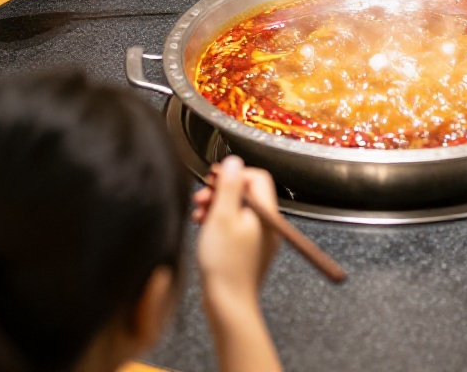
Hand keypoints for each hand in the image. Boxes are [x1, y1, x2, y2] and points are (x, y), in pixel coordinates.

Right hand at [194, 156, 279, 310]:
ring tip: (198, 213)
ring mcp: (260, 238)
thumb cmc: (225, 264)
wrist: (228, 302)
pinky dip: (219, 222)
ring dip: (217, 206)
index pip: (257, 177)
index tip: (214, 178)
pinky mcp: (249, 250)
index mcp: (266, 213)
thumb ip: (229, 187)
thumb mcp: (222, 217)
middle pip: (247, 193)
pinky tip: (204, 227)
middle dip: (221, 191)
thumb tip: (234, 162)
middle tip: (202, 196)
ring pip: (238, 210)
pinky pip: (236, 226)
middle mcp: (268, 224)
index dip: (234, 173)